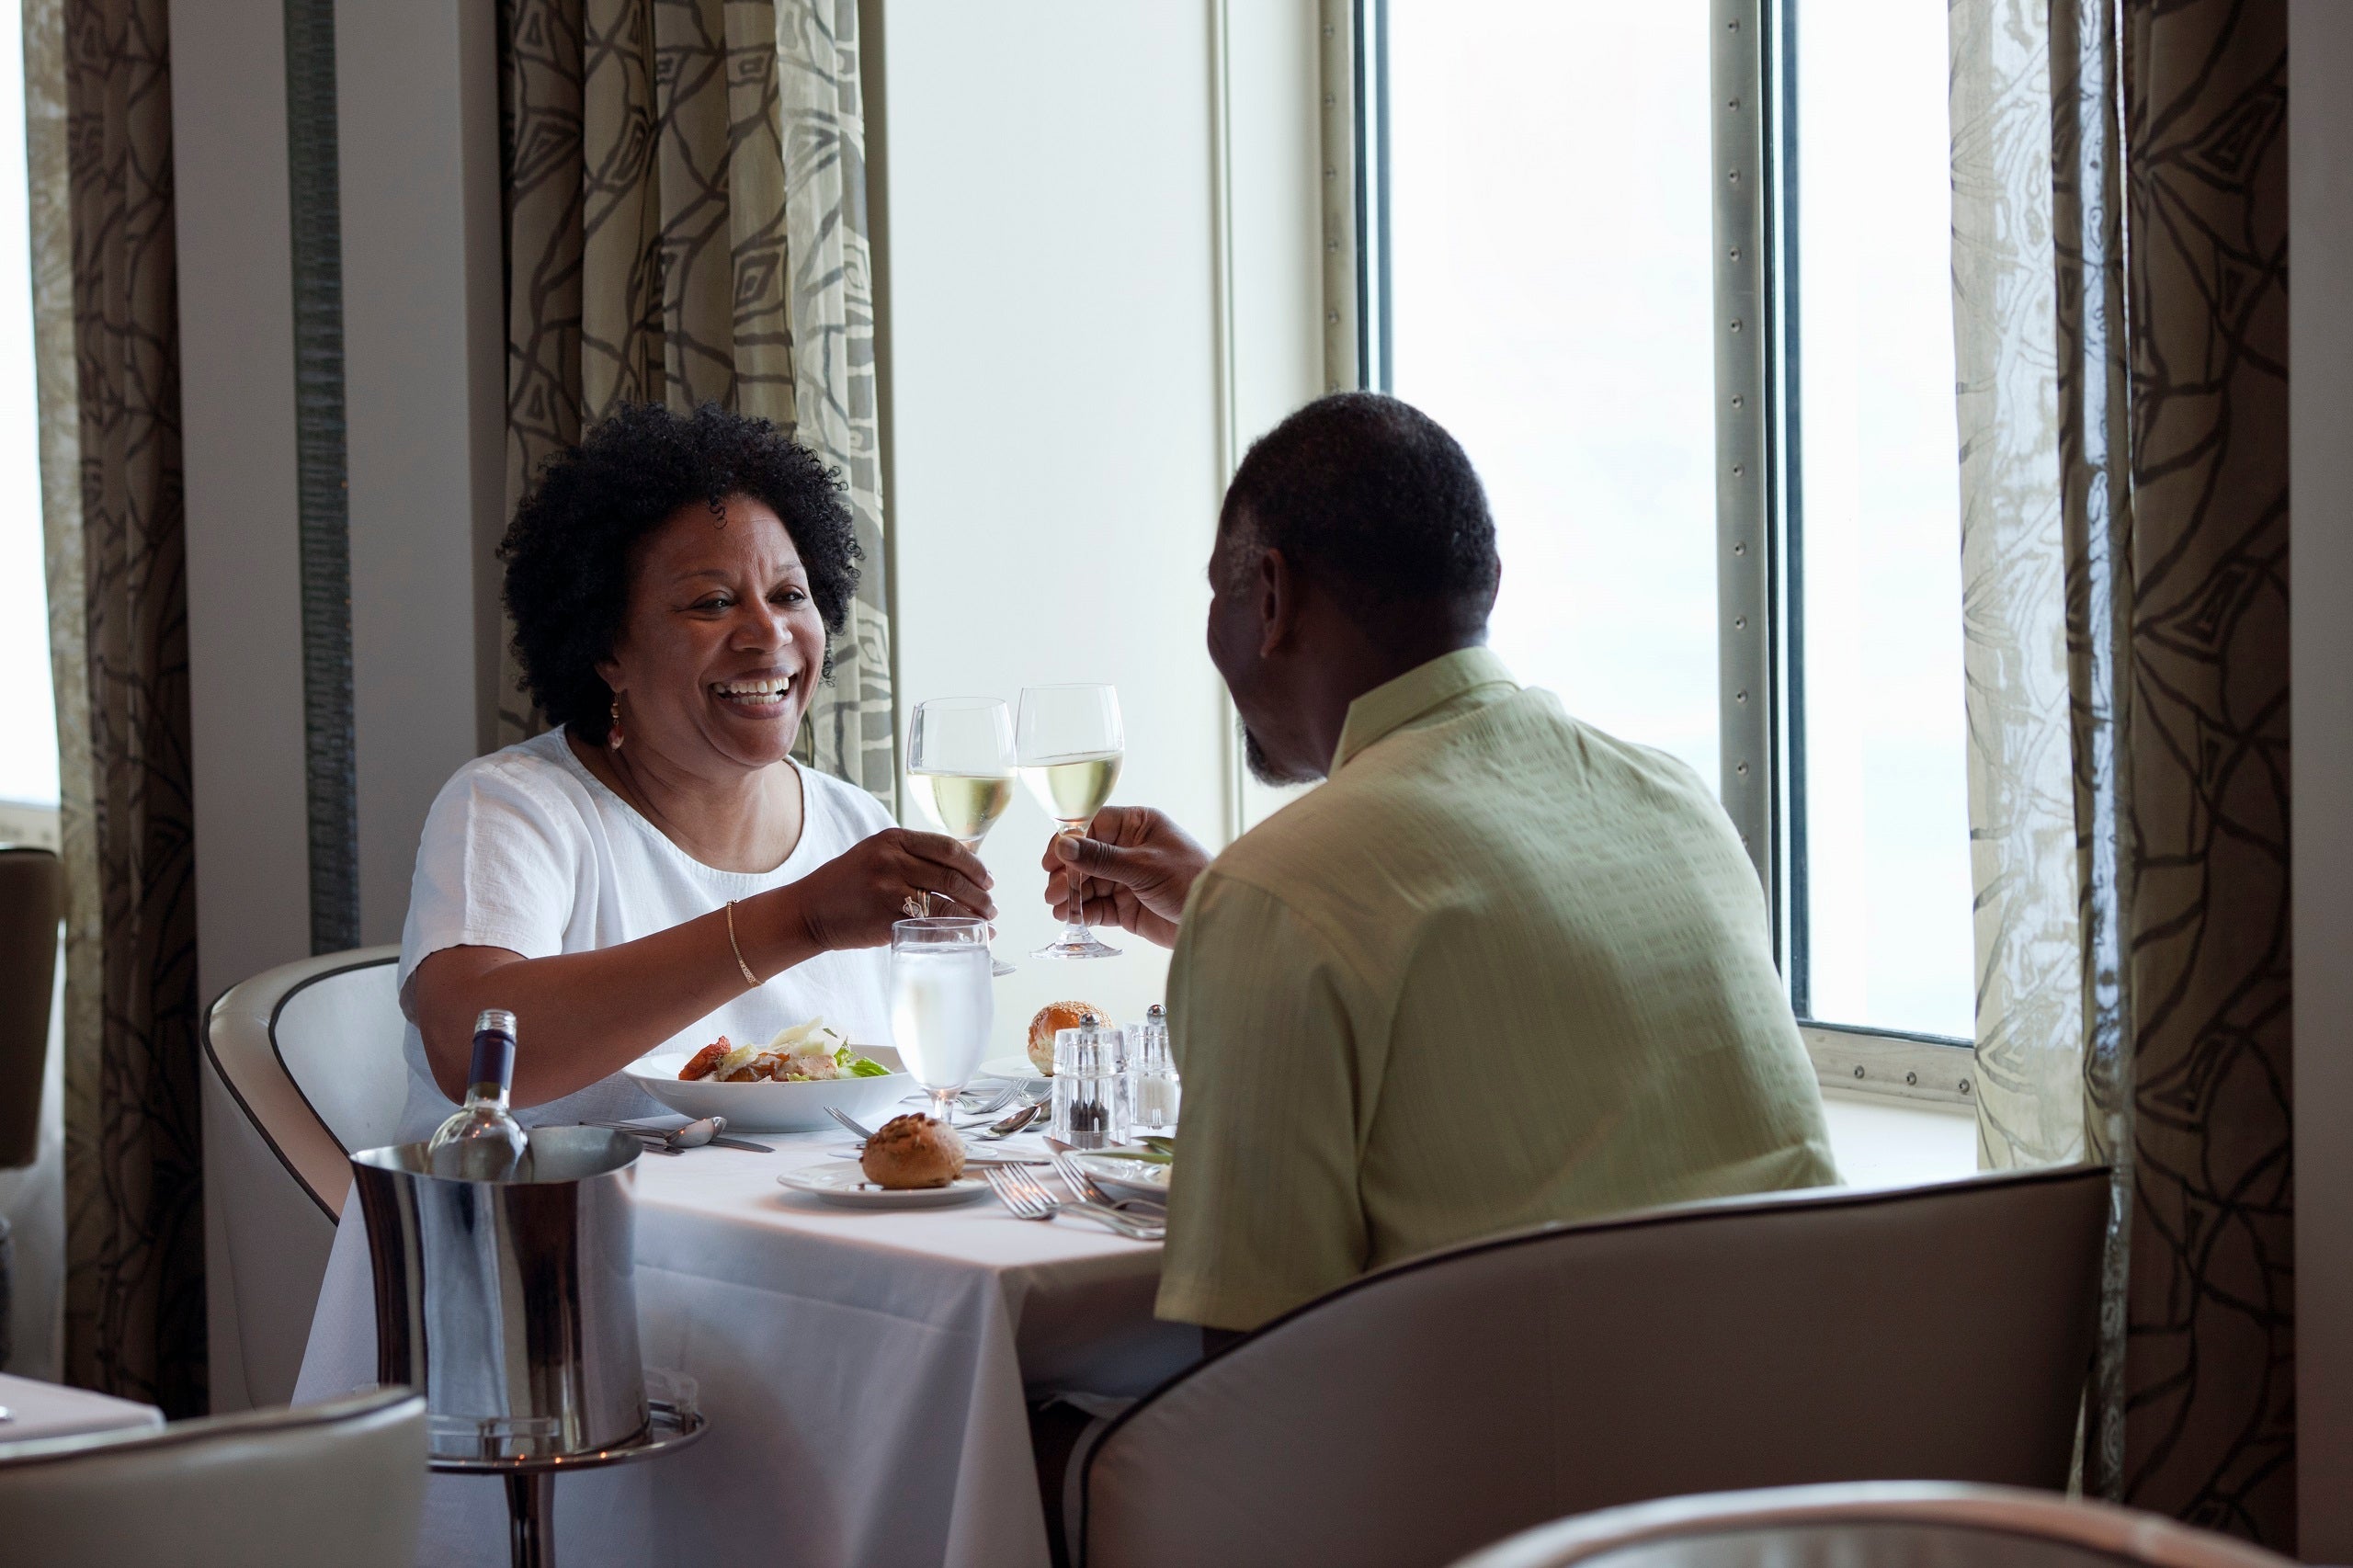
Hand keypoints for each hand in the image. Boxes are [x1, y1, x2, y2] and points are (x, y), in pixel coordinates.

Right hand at [773, 828, 995, 953]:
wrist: (808, 909)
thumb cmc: (846, 883)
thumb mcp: (875, 854)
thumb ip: (911, 856)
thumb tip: (960, 870)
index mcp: (893, 839)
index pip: (947, 847)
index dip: (974, 865)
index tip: (988, 880)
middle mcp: (892, 860)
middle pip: (951, 876)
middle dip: (979, 894)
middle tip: (991, 907)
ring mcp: (888, 889)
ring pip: (945, 901)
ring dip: (972, 915)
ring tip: (985, 924)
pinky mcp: (885, 918)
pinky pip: (929, 926)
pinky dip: (953, 933)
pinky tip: (965, 939)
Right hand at [1040, 806, 1207, 949]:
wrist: (1214, 918)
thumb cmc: (1190, 879)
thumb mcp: (1143, 866)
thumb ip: (1101, 858)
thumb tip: (1064, 846)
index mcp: (1138, 826)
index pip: (1092, 825)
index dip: (1069, 841)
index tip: (1051, 859)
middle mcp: (1130, 849)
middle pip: (1086, 857)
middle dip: (1068, 873)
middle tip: (1055, 890)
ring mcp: (1127, 878)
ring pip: (1089, 883)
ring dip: (1072, 894)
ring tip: (1058, 906)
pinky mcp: (1127, 906)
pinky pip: (1098, 906)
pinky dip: (1083, 911)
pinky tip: (1070, 916)